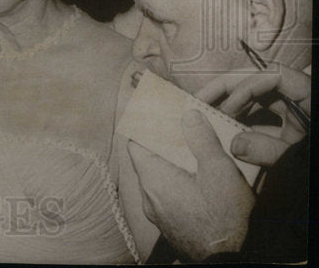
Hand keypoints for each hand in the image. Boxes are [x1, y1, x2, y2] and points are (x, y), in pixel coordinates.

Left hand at [127, 110, 253, 260]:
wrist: (230, 262)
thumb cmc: (223, 219)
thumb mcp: (219, 172)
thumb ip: (202, 140)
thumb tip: (188, 114)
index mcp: (153, 179)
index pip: (136, 143)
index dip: (144, 126)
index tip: (156, 113)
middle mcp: (148, 197)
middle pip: (148, 160)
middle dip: (163, 143)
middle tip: (180, 128)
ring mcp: (158, 213)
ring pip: (158, 179)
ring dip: (172, 164)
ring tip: (192, 151)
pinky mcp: (170, 224)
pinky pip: (167, 195)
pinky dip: (177, 182)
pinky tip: (197, 179)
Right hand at [198, 65, 309, 167]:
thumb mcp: (299, 161)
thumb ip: (267, 152)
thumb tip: (234, 144)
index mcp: (310, 99)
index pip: (273, 75)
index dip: (246, 85)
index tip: (227, 106)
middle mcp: (302, 101)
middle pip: (260, 82)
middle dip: (228, 88)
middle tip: (201, 99)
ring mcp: (296, 115)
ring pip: (258, 99)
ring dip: (232, 105)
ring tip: (208, 114)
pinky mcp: (290, 131)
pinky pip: (262, 118)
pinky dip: (242, 122)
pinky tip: (224, 130)